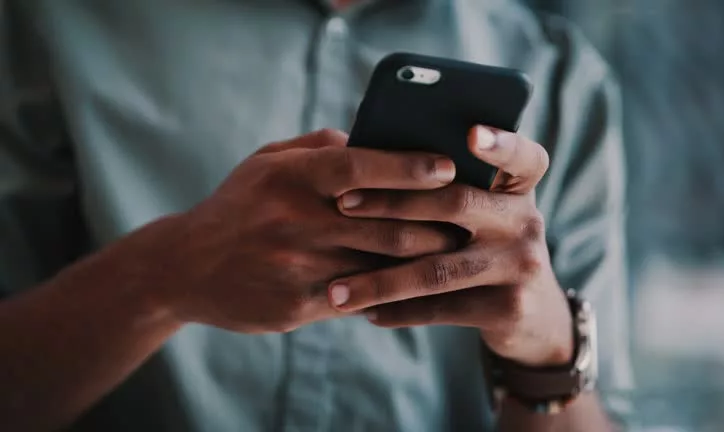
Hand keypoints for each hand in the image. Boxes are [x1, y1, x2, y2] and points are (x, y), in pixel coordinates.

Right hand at [162, 129, 458, 333]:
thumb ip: (319, 147)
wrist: (185, 268)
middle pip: (385, 222)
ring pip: (381, 264)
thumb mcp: (266, 162)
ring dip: (424, 260)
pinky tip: (416, 287)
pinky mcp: (297, 306)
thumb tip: (374, 140)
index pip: (359, 167)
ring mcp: (296, 266)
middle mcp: (294, 220)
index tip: (446, 167)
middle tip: (470, 220)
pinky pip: (361, 298)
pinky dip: (393, 291)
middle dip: (436, 223)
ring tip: (456, 253)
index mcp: (288, 177)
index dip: (407, 166)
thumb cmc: (238, 206)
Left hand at [327, 126, 573, 366]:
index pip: (522, 156)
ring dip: (381, 281)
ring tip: (336, 290)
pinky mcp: (510, 307)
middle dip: (392, 202)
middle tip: (340, 204)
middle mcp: (526, 221)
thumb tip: (371, 158)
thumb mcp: (483, 210)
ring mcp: (521, 265)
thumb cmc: (482, 244)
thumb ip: (448, 187)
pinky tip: (364, 311)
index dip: (501, 144)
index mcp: (520, 186)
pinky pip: (442, 308)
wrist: (530, 313)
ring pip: (439, 269)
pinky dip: (399, 310)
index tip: (471, 133)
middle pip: (457, 203)